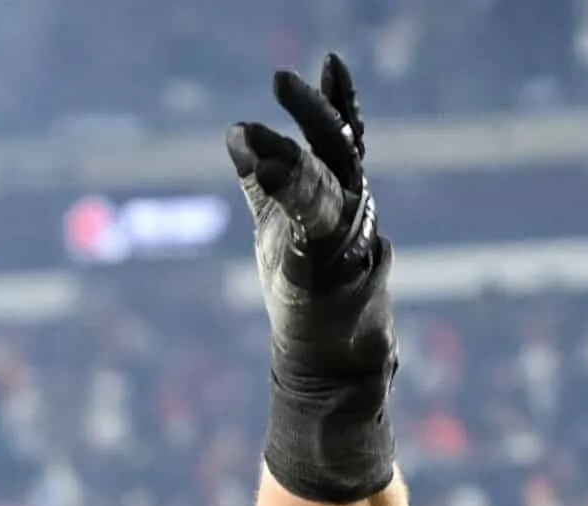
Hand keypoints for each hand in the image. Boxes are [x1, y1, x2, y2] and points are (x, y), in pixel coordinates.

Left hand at [228, 56, 385, 336]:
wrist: (327, 356)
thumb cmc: (306, 286)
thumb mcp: (277, 222)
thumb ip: (264, 180)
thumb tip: (235, 132)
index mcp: (340, 193)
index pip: (343, 136)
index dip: (334, 99)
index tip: (316, 66)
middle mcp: (351, 211)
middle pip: (339, 150)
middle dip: (313, 113)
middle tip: (282, 80)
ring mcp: (346, 244)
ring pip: (327, 189)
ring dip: (293, 161)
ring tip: (259, 136)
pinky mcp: (327, 276)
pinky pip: (311, 233)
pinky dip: (290, 202)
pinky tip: (264, 173)